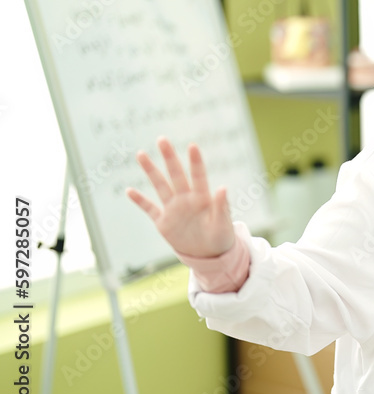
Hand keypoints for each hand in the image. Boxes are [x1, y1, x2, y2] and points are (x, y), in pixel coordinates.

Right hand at [126, 137, 234, 257]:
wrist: (209, 254)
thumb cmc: (221, 236)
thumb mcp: (223, 223)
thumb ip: (222, 206)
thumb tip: (223, 187)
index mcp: (203, 198)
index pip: (198, 176)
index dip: (195, 161)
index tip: (192, 146)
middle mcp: (186, 199)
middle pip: (176, 175)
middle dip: (169, 158)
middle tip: (162, 139)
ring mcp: (173, 209)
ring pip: (160, 186)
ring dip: (151, 171)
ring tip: (141, 154)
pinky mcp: (163, 222)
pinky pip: (149, 209)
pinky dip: (140, 201)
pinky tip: (129, 190)